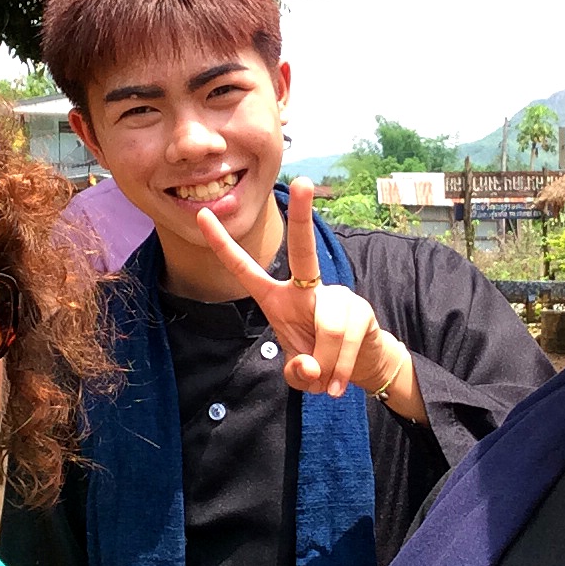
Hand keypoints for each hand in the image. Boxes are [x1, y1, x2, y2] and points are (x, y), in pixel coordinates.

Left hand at [196, 176, 401, 396]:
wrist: (362, 367)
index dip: (223, 245)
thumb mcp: (300, 374)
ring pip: (328, 326)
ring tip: (328, 383)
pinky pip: (345, 341)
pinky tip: (339, 383)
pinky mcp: (361, 310)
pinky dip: (340, 370)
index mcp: (277, 299)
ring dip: (326, 365)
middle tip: (304, 181)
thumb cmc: (321, 363)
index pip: (245, 269)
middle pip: (303, 250)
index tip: (202, 215)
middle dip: (302, 217)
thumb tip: (310, 364)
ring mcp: (337, 296)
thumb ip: (296, 373)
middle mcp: (307, 289)